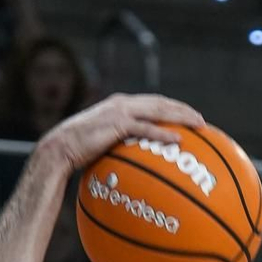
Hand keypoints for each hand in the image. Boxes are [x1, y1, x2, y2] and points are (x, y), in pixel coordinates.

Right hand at [37, 92, 206, 178]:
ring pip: (158, 111)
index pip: (153, 102)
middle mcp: (122, 103)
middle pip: (161, 102)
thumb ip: (120, 143)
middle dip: (183, 110)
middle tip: (202, 121)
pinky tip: (178, 140)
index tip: (189, 116)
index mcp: (120, 104)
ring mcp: (120, 112)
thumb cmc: (79, 150)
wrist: (60, 148)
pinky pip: (146, 128)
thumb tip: (133, 160)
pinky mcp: (117, 124)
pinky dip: (163, 133)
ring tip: (198, 126)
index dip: (173, 107)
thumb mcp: (103, 142)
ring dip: (180, 117)